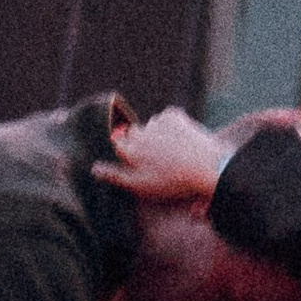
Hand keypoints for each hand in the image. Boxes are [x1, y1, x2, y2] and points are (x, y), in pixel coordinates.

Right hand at [96, 106, 232, 202]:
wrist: (205, 167)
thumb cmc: (172, 181)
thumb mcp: (140, 186)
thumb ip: (115, 176)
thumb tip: (94, 168)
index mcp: (129, 151)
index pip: (116, 141)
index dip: (124, 147)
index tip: (135, 155)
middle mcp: (138, 133)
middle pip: (133, 132)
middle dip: (142, 141)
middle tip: (158, 157)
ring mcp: (155, 122)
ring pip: (151, 125)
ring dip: (157, 133)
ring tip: (173, 151)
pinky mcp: (173, 115)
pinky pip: (166, 117)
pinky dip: (172, 125)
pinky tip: (181, 139)